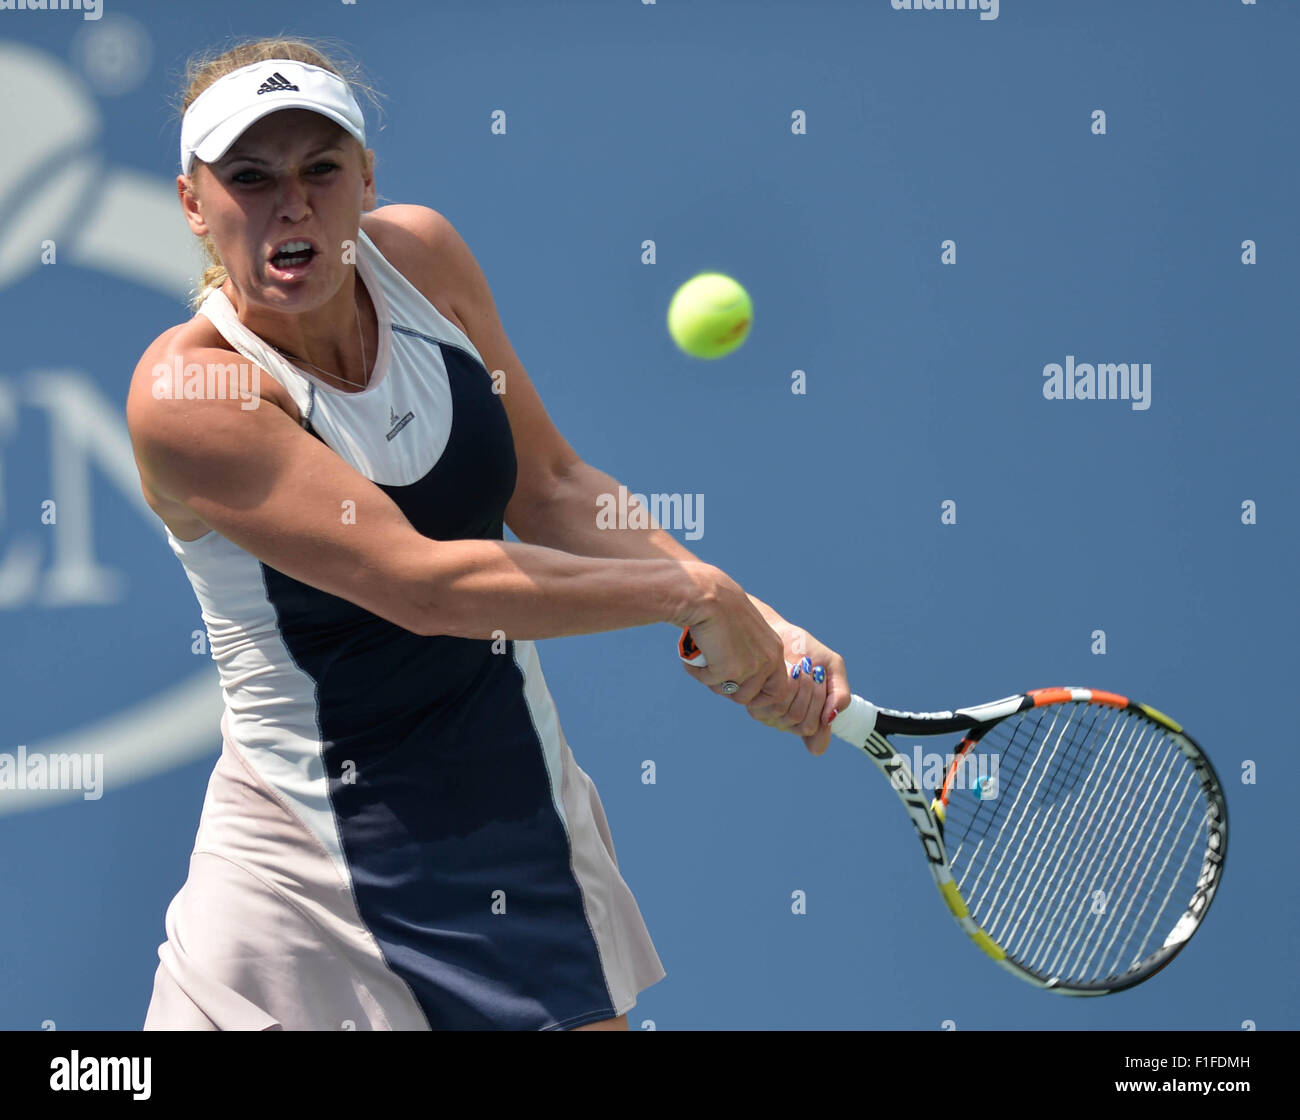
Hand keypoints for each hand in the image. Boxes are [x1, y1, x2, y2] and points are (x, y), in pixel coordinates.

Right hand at [677, 566, 790, 705]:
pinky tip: (693, 654)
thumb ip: (749, 654)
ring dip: (712, 681)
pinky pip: (709, 682)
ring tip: (703, 661)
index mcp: (775, 650)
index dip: (759, 698)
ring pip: (729, 693)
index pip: (779, 690)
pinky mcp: (729, 670)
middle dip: (728, 690)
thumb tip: (738, 681)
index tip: (739, 691)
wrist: (707, 596)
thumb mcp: (745, 632)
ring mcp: (750, 667)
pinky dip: (697, 671)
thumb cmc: (721, 609)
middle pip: (749, 697)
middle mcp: (768, 660)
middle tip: (713, 672)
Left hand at [744, 623, 850, 755]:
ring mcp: (771, 717)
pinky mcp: (756, 706)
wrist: (778, 633)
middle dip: (814, 694)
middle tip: (813, 670)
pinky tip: (788, 667)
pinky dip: (788, 683)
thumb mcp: (832, 667)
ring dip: (802, 687)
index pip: (817, 736)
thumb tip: (830, 719)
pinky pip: (778, 704)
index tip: (822, 677)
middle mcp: (788, 724)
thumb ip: (840, 694)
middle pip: (806, 725)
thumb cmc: (806, 650)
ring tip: (800, 667)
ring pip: (792, 716)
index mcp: (809, 719)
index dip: (822, 707)